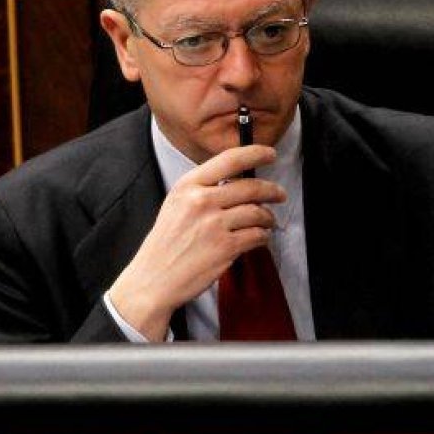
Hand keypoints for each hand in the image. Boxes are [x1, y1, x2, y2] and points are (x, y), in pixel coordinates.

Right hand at [107, 144, 284, 340]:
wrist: (153, 279)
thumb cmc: (166, 244)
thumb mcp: (176, 204)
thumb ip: (203, 190)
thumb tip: (239, 181)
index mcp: (188, 186)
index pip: (229, 159)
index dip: (255, 153)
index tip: (270, 154)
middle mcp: (201, 201)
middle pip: (251, 187)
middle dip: (272, 190)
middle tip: (279, 194)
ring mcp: (214, 225)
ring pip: (258, 212)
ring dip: (268, 217)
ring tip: (268, 221)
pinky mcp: (225, 247)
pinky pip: (257, 235)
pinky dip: (263, 236)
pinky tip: (259, 238)